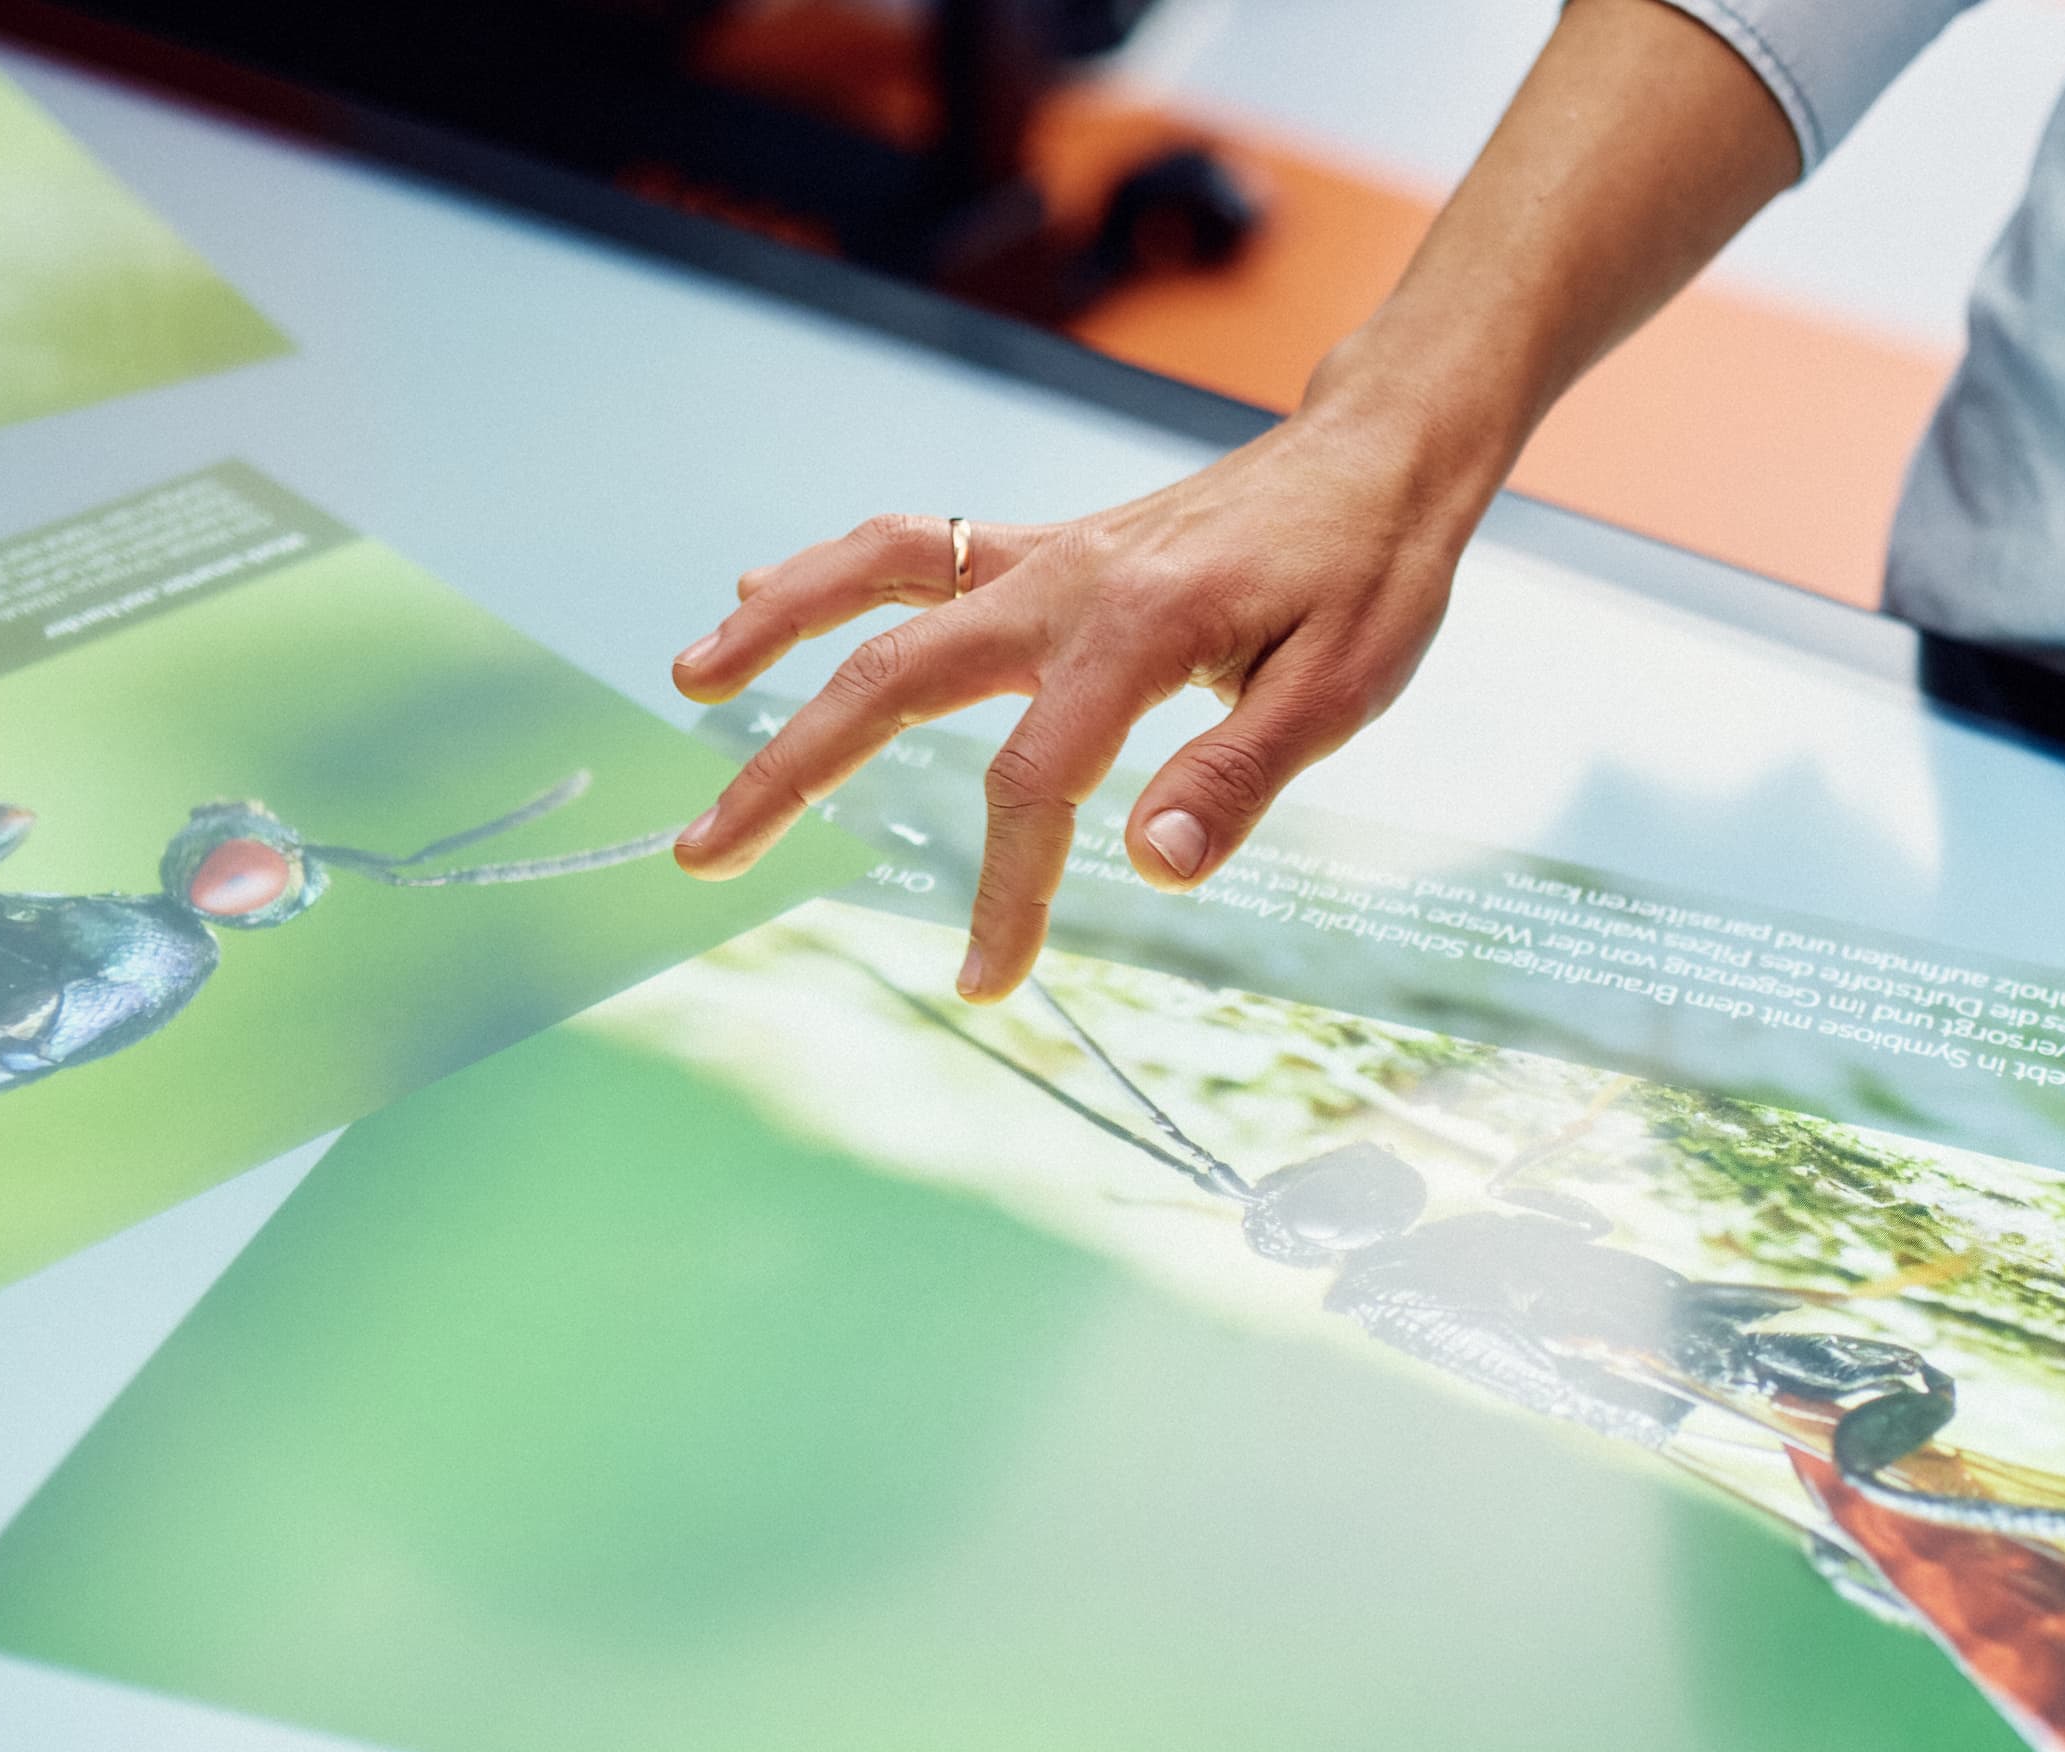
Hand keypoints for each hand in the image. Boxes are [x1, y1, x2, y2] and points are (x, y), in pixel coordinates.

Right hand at [665, 407, 1485, 998]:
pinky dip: (826, 572)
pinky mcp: (1045, 545)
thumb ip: (1241, 774)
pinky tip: (759, 595)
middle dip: (790, 770)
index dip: (1006, 889)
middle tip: (704, 853)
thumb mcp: (1342, 687)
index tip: (987, 982)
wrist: (1379, 455)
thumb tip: (1151, 867)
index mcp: (1140, 631)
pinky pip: (911, 546)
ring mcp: (1046, 554)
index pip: (1036, 780)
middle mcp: (1068, 582)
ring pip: (875, 583)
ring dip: (772, 632)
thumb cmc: (1371, 576)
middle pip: (894, 674)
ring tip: (685, 684)